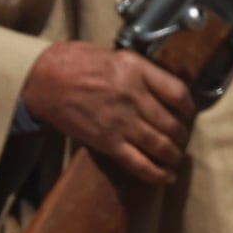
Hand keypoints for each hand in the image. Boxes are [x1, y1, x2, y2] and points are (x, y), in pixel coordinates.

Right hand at [23, 41, 192, 183]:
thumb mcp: (116, 55)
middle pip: (173, 124)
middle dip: (182, 135)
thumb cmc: (76, 62)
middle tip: (182, 139)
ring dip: (174, 155)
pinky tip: (166, 176)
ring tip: (175, 157)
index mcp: (138, 70)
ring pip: (161, 146)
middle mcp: (134, 96)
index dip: (189, 108)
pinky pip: (139, 163)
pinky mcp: (107, 142)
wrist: (44, 79)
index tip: (188, 114)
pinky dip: (156, 174)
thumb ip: (142, 72)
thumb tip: (162, 88)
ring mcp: (121, 122)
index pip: (179, 93)